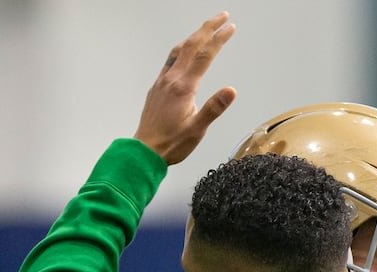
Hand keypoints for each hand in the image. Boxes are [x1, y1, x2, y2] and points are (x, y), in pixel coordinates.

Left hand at [133, 12, 237, 164]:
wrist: (145, 150)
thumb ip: (213, 108)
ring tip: (206, 28)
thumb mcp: (197, 129)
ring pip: (179, 50)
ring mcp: (162, 81)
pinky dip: (182, 48)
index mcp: (183, 88)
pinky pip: (170, 60)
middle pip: (192, 46)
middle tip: (222, 16)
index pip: (205, 56)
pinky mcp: (157, 87)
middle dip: (208, 28)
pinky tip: (184, 50)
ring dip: (194, 36)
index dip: (219, 39)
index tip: (230, 28)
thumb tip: (230, 91)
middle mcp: (171, 79)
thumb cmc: (171, 143)